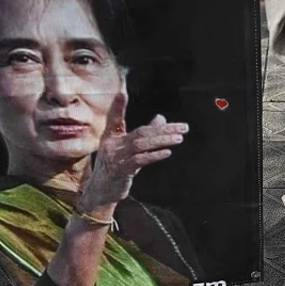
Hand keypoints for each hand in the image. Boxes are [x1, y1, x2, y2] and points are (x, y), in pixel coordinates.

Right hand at [78, 93, 187, 218]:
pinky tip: (167, 152)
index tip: (122, 93)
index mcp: (111, 137)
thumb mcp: (127, 149)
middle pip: (140, 133)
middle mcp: (111, 145)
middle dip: (163, 129)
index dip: (117, 106)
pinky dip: (154, 155)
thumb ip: (143, 134)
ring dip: (162, 140)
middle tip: (183, 127)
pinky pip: (139, 161)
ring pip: (141, 145)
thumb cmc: (114, 168)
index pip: (114, 118)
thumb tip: (161, 117)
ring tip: (179, 138)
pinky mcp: (121, 171)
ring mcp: (115, 158)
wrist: (101, 192)